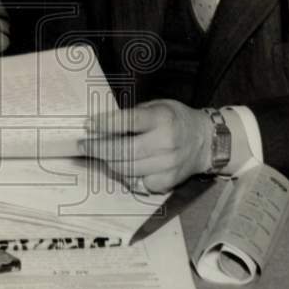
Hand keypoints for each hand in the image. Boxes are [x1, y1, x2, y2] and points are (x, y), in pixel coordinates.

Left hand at [79, 100, 211, 192]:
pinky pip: (137, 183)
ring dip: (108, 162)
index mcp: (162, 119)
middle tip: (82, 146)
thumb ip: (134, 115)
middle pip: (123, 150)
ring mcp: (167, 166)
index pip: (128, 121)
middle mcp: (166, 143)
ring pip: (126, 169)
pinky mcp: (167, 182)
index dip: (105, 124)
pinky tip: (120, 166)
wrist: (206, 141)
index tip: (88, 125)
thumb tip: (102, 125)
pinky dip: (125, 175)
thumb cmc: (176, 119)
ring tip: (99, 154)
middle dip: (97, 148)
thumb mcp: (158, 106)